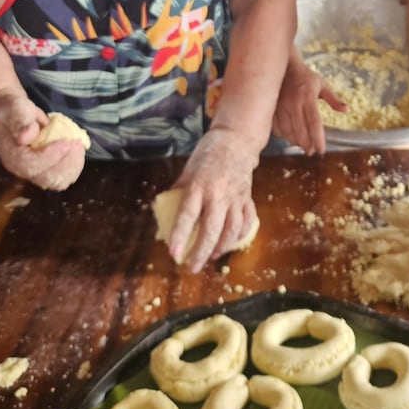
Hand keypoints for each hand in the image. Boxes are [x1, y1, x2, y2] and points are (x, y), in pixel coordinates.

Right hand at [0, 89, 84, 190]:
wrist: (11, 115)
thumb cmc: (13, 110)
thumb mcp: (15, 108)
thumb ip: (21, 120)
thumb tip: (28, 135)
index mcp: (11, 155)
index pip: (30, 165)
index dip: (50, 156)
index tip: (66, 143)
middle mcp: (21, 169)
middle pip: (46, 178)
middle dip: (66, 163)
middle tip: (77, 143)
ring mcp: (34, 172)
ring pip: (57, 181)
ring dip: (73, 166)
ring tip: (79, 145)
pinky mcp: (46, 170)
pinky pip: (63, 177)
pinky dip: (74, 166)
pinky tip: (78, 150)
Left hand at [168, 126, 258, 272]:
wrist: (237, 140)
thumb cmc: (208, 154)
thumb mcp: (188, 169)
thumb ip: (178, 190)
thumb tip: (160, 210)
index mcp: (199, 185)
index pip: (188, 215)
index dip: (180, 235)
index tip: (174, 253)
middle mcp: (218, 193)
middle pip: (211, 229)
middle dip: (201, 252)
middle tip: (192, 268)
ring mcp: (236, 196)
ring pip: (231, 230)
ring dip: (221, 248)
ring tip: (210, 257)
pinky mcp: (248, 198)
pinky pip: (247, 222)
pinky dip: (240, 236)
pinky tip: (230, 243)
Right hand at [272, 57, 346, 155]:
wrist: (284, 66)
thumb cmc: (306, 77)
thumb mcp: (322, 84)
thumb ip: (333, 99)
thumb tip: (346, 110)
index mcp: (308, 97)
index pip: (314, 122)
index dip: (318, 139)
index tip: (322, 150)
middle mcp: (293, 103)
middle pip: (300, 131)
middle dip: (307, 145)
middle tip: (312, 151)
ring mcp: (281, 106)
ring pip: (288, 132)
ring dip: (296, 142)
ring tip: (302, 144)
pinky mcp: (272, 109)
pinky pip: (277, 128)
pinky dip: (284, 135)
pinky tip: (290, 136)